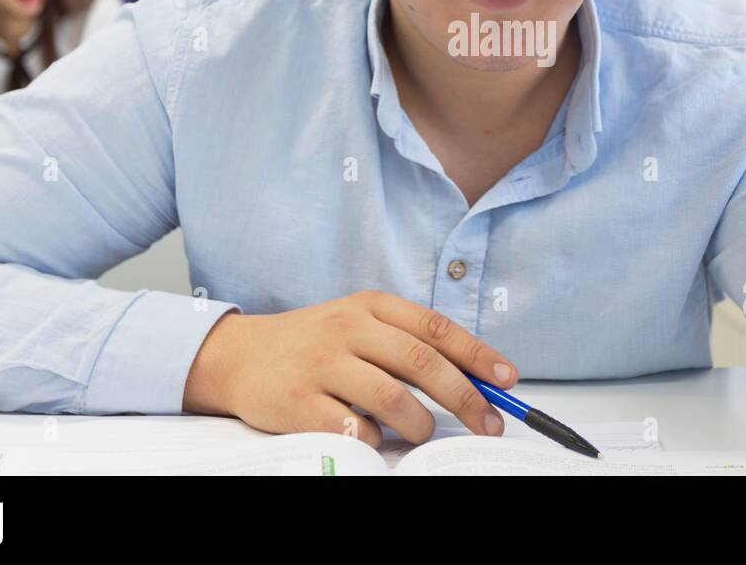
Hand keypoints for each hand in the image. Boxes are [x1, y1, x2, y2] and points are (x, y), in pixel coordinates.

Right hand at [182, 290, 516, 447]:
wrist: (239, 355)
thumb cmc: (313, 343)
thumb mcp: (358, 324)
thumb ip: (406, 343)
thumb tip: (472, 378)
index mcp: (370, 306)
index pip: (435, 327)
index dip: (477, 354)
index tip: (506, 380)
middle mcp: (348, 328)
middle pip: (421, 362)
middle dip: (465, 397)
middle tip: (488, 422)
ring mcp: (322, 364)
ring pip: (392, 398)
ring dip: (421, 424)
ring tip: (423, 433)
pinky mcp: (298, 402)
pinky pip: (353, 428)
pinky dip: (374, 439)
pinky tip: (374, 437)